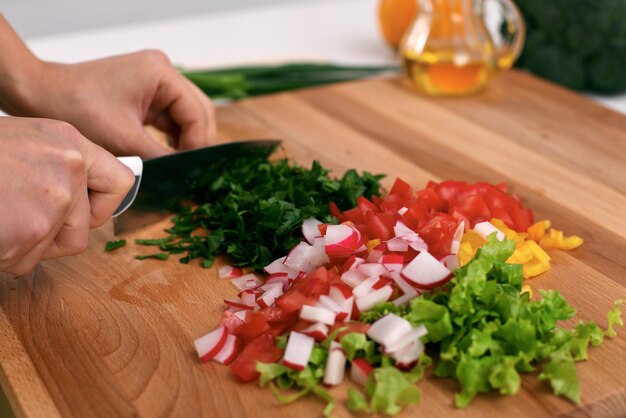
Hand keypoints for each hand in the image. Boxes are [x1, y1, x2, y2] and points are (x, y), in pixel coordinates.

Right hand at [0, 117, 134, 274]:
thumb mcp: (21, 144)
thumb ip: (56, 166)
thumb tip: (81, 198)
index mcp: (68, 140)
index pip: (120, 181)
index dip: (102, 205)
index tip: (81, 211)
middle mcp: (69, 165)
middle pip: (85, 228)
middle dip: (53, 235)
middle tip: (16, 215)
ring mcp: (53, 198)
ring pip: (55, 248)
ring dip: (25, 245)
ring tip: (0, 215)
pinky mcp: (32, 229)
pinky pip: (25, 261)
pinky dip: (3, 254)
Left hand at [13, 50, 215, 158]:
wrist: (41, 94)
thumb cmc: (76, 107)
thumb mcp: (124, 139)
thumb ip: (161, 158)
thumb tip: (185, 179)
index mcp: (161, 72)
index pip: (198, 112)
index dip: (199, 144)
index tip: (193, 171)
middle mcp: (163, 72)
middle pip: (199, 112)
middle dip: (197, 142)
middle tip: (193, 172)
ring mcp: (156, 83)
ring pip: (188, 117)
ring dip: (186, 142)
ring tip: (182, 169)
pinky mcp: (147, 95)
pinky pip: (171, 119)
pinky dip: (173, 139)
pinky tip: (170, 158)